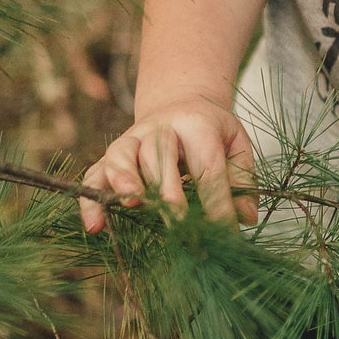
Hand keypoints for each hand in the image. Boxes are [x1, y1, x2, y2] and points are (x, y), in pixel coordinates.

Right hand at [79, 103, 256, 233]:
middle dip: (168, 190)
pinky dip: (92, 198)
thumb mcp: (236, 144)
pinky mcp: (112, 155)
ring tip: (132, 203)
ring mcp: (132, 139)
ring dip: (125, 180)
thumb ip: (243, 179)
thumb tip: (246, 217)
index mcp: (197, 124)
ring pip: (122, 156)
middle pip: (159, 155)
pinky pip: (95, 174)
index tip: (225, 233)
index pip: (207, 165)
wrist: (181, 106)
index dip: (217, 201)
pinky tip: (95, 226)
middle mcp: (160, 128)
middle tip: (178, 222)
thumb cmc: (212, 132)